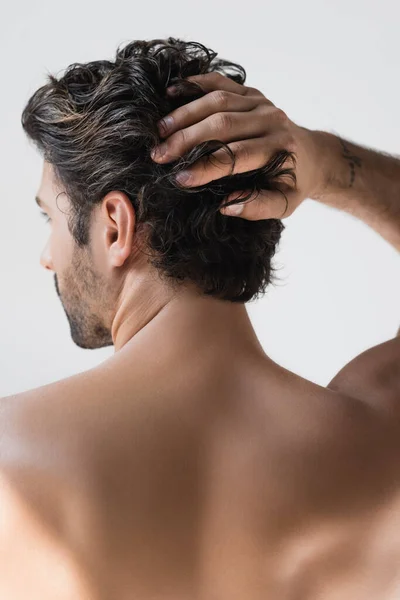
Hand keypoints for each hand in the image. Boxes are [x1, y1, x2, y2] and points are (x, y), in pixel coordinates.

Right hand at [151, 72, 325, 219]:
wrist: (311, 155)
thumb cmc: (292, 183)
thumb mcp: (284, 203)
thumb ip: (258, 206)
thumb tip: (226, 205)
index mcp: (279, 149)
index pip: (236, 156)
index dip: (205, 167)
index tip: (179, 179)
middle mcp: (272, 120)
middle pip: (222, 125)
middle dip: (187, 140)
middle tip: (158, 154)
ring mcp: (261, 102)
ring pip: (218, 101)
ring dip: (185, 114)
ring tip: (160, 130)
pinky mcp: (252, 92)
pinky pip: (220, 82)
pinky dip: (195, 84)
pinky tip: (171, 93)